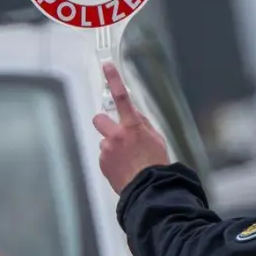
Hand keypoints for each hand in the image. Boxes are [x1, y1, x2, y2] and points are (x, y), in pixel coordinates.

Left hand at [93, 62, 170, 193]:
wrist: (149, 188)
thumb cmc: (156, 164)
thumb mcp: (156, 139)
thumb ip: (143, 124)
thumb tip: (135, 115)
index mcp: (133, 126)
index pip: (122, 97)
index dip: (114, 79)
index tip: (107, 67)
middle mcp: (116, 136)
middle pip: (99, 119)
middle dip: (105, 123)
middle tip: (115, 132)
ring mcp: (107, 150)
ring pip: (104, 141)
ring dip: (112, 146)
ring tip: (127, 159)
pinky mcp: (102, 163)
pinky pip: (105, 156)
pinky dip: (112, 160)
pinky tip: (124, 167)